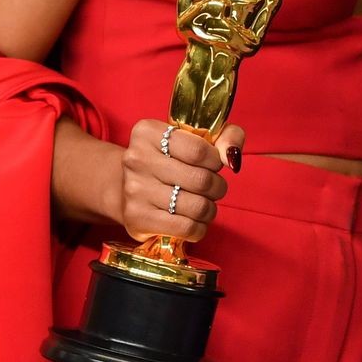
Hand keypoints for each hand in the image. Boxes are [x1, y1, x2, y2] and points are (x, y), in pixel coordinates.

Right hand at [116, 119, 244, 241]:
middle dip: (217, 187)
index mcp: (148, 133)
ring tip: (204, 204)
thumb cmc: (172, 159)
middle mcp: (136, 159)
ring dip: (210, 209)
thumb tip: (232, 158)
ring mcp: (135, 190)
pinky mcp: (137, 218)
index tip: (213, 164)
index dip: (216, 161)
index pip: (199, 151)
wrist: (129, 188)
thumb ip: (227, 136)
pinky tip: (194, 221)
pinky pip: (186, 228)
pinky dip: (199, 227)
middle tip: (213, 188)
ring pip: (197, 207)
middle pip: (201, 180)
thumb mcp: (198, 137)